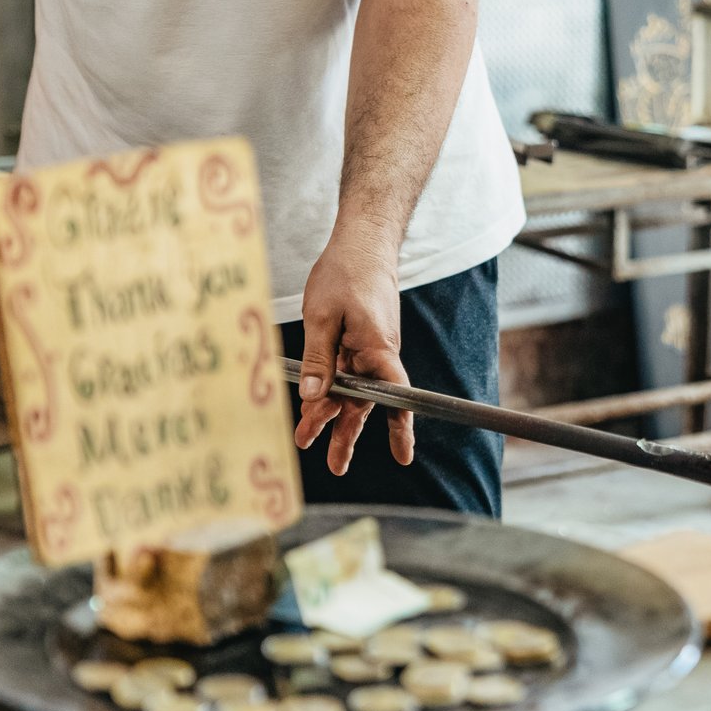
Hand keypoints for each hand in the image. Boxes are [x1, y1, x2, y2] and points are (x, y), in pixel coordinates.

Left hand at [294, 233, 414, 475]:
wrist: (360, 244)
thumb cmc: (346, 273)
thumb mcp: (323, 316)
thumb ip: (317, 357)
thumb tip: (311, 397)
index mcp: (378, 350)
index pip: (395, 396)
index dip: (401, 427)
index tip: (403, 456)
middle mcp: (377, 356)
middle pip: (367, 404)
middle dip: (349, 435)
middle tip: (335, 467)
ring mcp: (367, 351)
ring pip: (350, 392)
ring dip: (331, 417)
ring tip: (308, 442)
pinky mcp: (355, 344)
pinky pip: (342, 375)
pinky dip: (326, 390)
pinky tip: (310, 407)